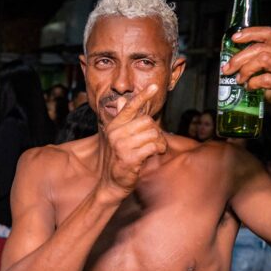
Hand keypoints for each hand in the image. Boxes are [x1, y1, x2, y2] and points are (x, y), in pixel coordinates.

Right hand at [98, 84, 166, 202]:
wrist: (111, 183)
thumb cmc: (117, 159)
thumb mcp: (116, 137)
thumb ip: (121, 119)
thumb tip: (120, 101)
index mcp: (114, 125)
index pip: (130, 107)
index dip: (143, 96)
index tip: (155, 86)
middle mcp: (115, 133)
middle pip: (147, 121)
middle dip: (156, 131)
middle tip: (157, 141)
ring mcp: (121, 145)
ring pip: (152, 133)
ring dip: (159, 142)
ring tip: (157, 149)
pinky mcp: (129, 158)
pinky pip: (153, 146)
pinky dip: (159, 150)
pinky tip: (156, 154)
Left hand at [223, 27, 270, 131]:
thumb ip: (259, 65)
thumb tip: (233, 64)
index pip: (268, 33)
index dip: (250, 33)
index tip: (234, 38)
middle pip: (260, 47)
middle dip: (239, 57)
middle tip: (227, 69)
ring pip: (262, 58)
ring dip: (245, 69)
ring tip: (239, 80)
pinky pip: (265, 78)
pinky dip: (253, 83)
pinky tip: (250, 88)